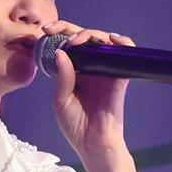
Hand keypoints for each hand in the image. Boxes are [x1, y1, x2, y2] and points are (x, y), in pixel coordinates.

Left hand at [46, 21, 133, 165]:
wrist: (92, 143)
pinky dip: (122, 42)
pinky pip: (126, 54)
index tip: (45, 30)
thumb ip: (63, 76)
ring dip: (92, 34)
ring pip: (104, 41)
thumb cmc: (75, 124)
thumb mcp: (60, 99)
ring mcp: (107, 70)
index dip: (58, 34)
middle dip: (70, 28)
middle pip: (86, 38)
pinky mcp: (121, 76)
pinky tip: (111, 39)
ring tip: (78, 40)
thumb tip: (61, 51)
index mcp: (75, 71)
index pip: (68, 46)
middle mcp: (91, 67)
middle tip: (55, 29)